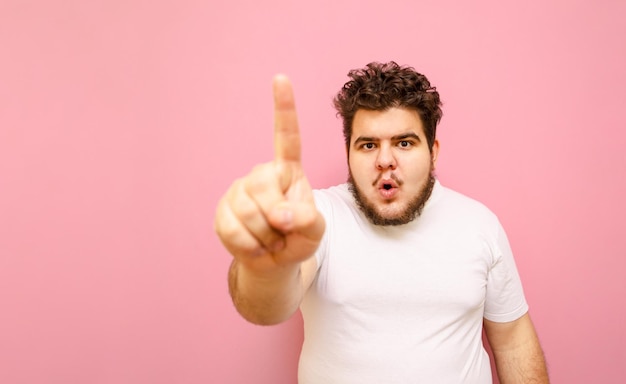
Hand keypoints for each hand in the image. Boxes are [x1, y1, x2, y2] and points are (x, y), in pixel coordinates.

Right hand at [214, 75, 324, 274]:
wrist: (274, 262)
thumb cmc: (298, 239)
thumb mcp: (315, 231)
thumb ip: (308, 220)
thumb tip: (280, 215)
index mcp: (288, 171)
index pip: (287, 136)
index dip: (284, 108)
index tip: (280, 78)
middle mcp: (261, 175)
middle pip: (261, 185)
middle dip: (275, 217)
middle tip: (283, 232)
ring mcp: (238, 192)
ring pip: (246, 212)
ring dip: (264, 237)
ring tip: (270, 240)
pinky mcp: (221, 212)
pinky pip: (231, 230)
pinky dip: (249, 247)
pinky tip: (255, 247)